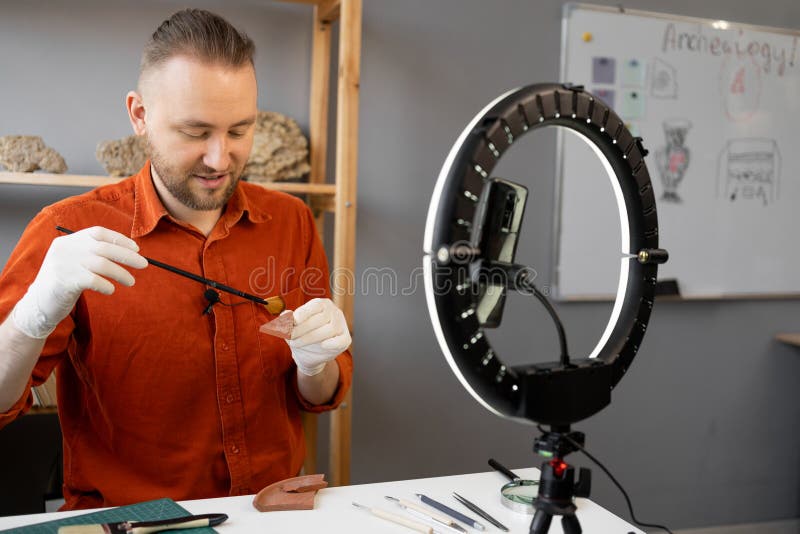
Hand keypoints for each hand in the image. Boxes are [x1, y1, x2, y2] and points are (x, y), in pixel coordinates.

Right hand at [12, 226, 147, 338]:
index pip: (98, 232)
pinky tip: (111, 290)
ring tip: (131, 281)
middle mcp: (65, 249)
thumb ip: (92, 254)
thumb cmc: (64, 284)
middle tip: (144, 264)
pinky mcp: (64, 281)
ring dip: (121, 273)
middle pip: (104, 248)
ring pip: (102, 264)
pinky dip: (107, 285)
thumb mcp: (75, 263)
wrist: (38, 305)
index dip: (119, 239)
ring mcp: (63, 264)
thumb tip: (127, 251)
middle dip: (128, 256)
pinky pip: (94, 280)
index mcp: (68, 241)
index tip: (136, 248)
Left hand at [286, 298, 350, 375]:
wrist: (311, 354)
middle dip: (302, 329)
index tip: (293, 321)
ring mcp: (341, 325)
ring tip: (296, 343)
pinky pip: (340, 340)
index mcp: (321, 304)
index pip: (315, 306)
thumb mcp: (291, 327)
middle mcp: (334, 311)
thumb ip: (287, 320)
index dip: (303, 313)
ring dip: (310, 338)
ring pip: (329, 330)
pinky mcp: (345, 339)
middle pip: (320, 319)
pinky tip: (322, 345)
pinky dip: (331, 343)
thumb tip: (284, 315)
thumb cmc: (301, 336)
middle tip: (290, 337)